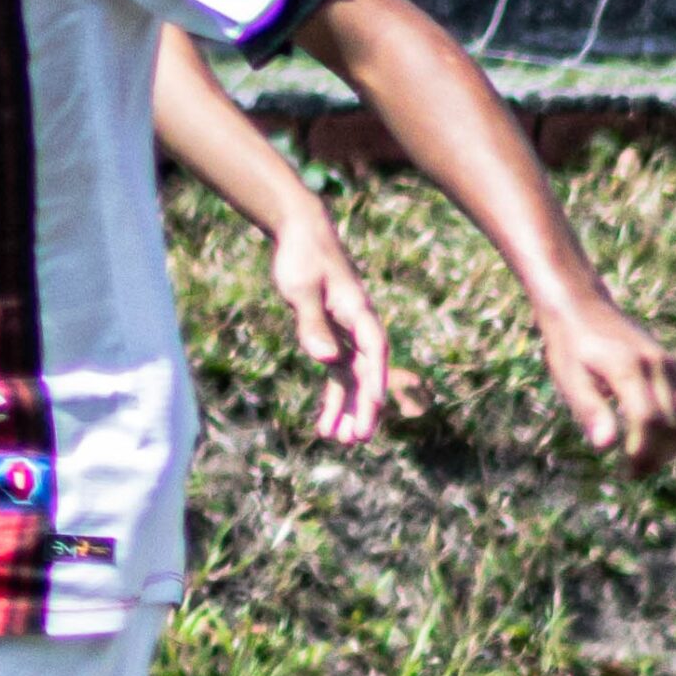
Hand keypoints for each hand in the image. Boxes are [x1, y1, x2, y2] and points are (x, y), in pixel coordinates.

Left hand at [267, 214, 389, 446]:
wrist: (300, 234)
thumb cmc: (302, 256)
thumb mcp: (302, 288)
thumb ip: (312, 323)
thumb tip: (325, 360)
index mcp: (357, 310)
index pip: (373, 350)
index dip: (375, 378)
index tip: (374, 405)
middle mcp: (357, 325)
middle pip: (366, 372)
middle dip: (363, 406)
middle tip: (357, 439)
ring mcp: (346, 333)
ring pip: (352, 378)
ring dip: (347, 409)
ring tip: (340, 441)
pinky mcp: (331, 336)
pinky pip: (337, 373)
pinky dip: (332, 397)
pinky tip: (325, 424)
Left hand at [540, 298, 675, 475]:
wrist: (583, 308)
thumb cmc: (569, 348)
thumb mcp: (568, 378)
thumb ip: (589, 410)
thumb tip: (606, 447)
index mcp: (627, 366)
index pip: (647, 419)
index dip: (641, 452)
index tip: (625, 472)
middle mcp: (657, 364)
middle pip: (671, 423)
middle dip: (656, 456)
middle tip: (632, 473)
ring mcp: (671, 365)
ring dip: (675, 448)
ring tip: (646, 460)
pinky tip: (661, 441)